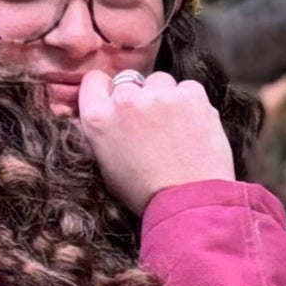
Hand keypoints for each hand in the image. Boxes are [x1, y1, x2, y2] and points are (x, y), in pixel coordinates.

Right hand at [75, 69, 235, 214]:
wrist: (189, 203)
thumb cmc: (146, 193)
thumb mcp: (106, 167)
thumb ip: (101, 134)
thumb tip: (101, 116)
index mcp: (98, 119)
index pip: (93, 81)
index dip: (106, 91)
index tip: (116, 102)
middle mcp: (126, 100)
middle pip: (129, 81)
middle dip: (138, 97)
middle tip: (149, 124)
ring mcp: (160, 95)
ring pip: (160, 82)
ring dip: (165, 98)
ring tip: (174, 128)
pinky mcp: (191, 95)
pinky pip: (187, 88)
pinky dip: (190, 103)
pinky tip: (191, 127)